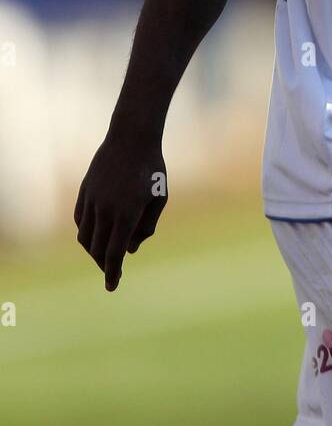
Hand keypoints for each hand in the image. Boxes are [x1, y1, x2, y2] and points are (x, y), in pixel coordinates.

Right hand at [74, 132, 167, 290]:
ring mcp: (92, 200)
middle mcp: (105, 209)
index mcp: (126, 213)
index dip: (112, 273)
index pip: (114, 253)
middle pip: (98, 249)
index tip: (112, 287)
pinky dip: (86, 233)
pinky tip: (95, 236)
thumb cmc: (152, 170)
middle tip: (113, 270)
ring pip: (85, 237)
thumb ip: (146, 226)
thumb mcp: (159, 199)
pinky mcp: (84, 192)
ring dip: (93, 250)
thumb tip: (130, 249)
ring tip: (105, 254)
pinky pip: (80, 221)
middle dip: (105, 264)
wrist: (131, 138)